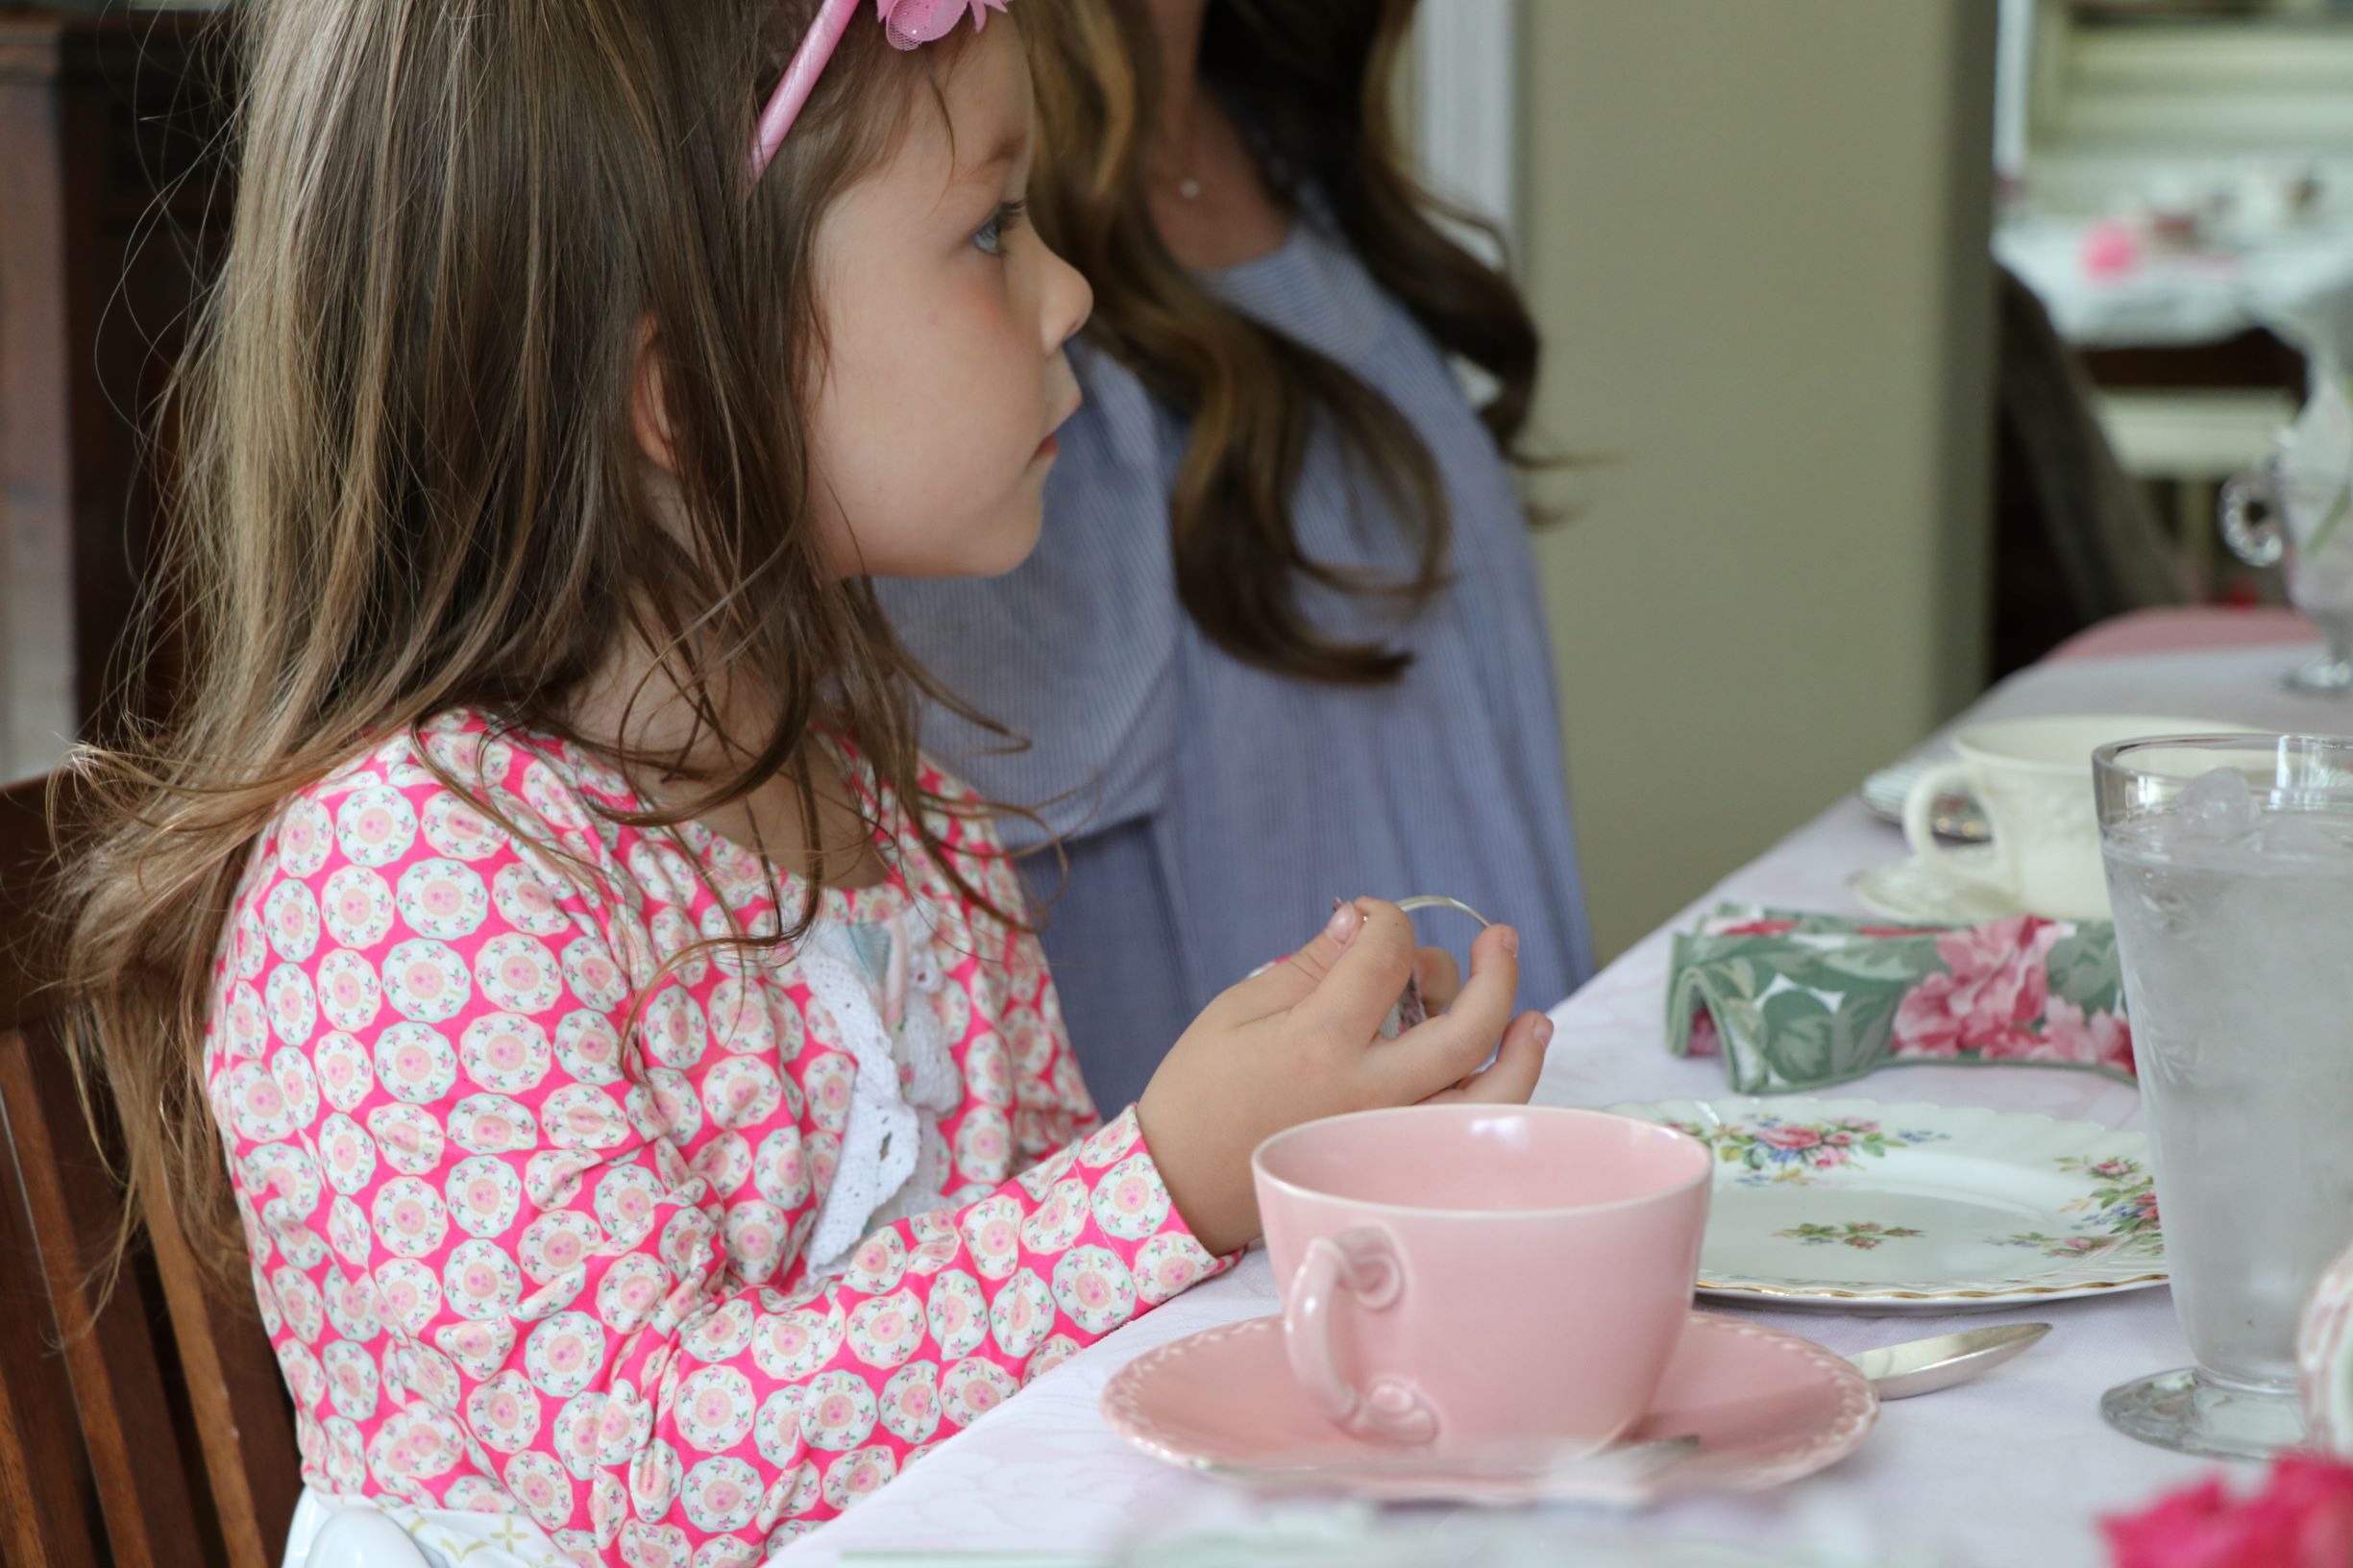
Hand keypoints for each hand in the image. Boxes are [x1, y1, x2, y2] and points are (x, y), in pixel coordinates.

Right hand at [1135, 899, 1551, 1254]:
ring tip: (1532, 1012)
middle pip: (1466, 1026)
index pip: (1386, 957)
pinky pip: (1468, 1131)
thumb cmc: (1202, 1089)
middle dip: (1494, 971)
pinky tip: (1512, 1061)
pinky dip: (1500, 1096)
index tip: (1368, 918)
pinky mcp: (1396, 1164)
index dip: (1386, 920)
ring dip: (1520, 1047)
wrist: (1185, 1184)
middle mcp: (1370, 1092)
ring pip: (1488, 1093)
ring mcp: (1391, 1136)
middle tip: (1498, 936)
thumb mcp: (1240, 1008)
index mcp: (1321, 1042)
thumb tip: (1362, 922)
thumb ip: (1310, 965)